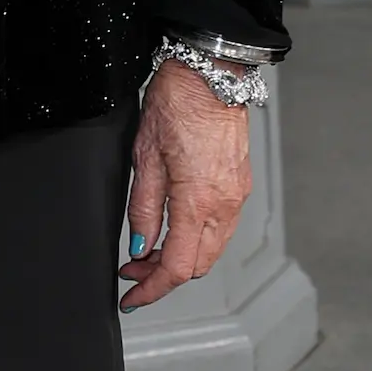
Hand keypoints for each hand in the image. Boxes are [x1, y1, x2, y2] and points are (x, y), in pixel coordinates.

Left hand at [118, 57, 254, 311]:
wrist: (210, 72)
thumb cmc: (177, 102)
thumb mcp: (144, 156)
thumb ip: (143, 208)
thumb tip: (139, 246)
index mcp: (197, 199)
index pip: (176, 267)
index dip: (151, 289)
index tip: (131, 297)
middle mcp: (224, 203)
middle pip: (197, 266)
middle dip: (162, 276)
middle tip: (133, 269)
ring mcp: (237, 195)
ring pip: (211, 250)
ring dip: (181, 258)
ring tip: (150, 249)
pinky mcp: (240, 184)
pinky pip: (221, 228)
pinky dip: (197, 239)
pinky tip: (175, 228)